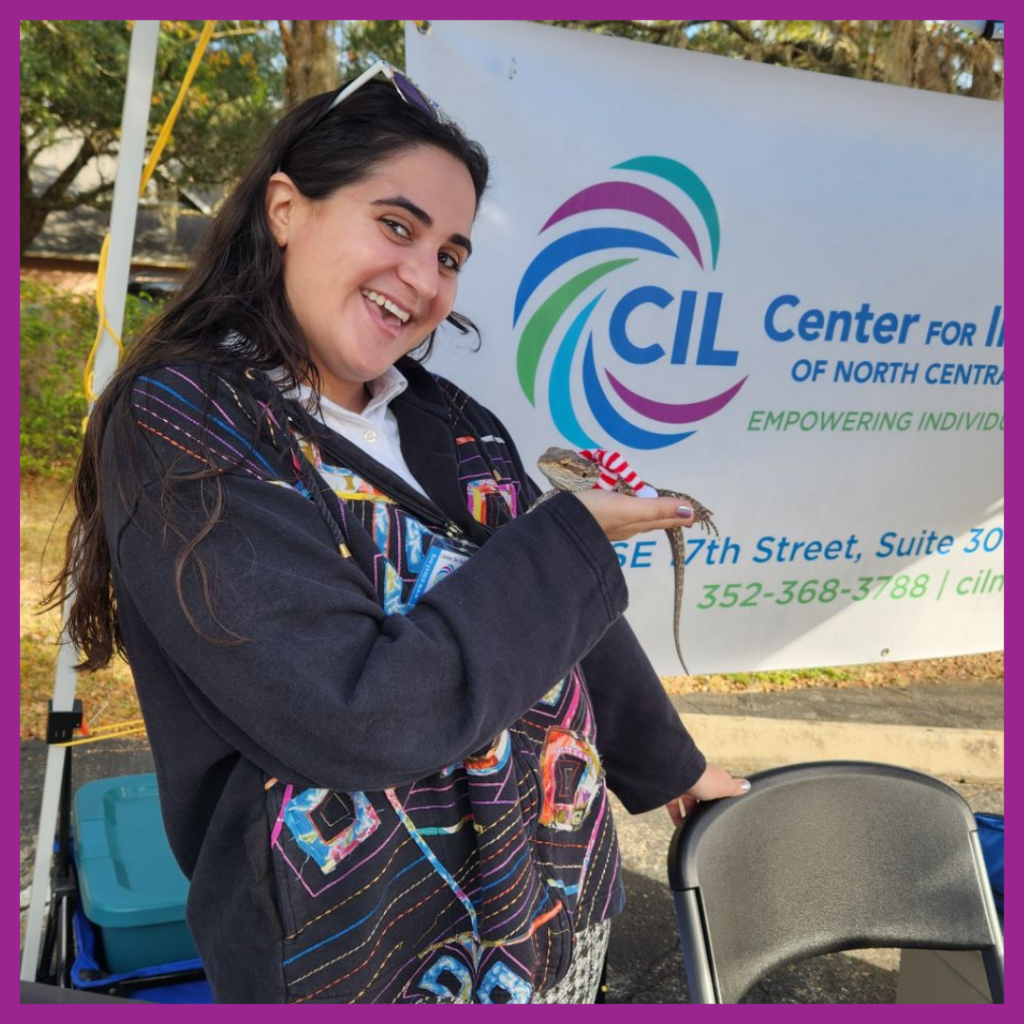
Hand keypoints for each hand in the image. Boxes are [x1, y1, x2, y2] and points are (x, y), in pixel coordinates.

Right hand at [570, 489, 696, 542]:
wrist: (557, 527)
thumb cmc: (594, 514)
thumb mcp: (628, 508)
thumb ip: (657, 508)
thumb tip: (690, 512)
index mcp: (636, 524)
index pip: (663, 519)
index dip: (679, 515)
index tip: (694, 514)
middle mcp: (625, 527)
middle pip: (650, 519)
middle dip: (664, 514)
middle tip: (679, 511)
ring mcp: (608, 525)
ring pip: (633, 518)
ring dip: (645, 512)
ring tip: (653, 508)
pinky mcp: (593, 520)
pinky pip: (615, 514)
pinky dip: (624, 508)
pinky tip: (619, 506)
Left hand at [666, 763, 750, 827]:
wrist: (679, 776)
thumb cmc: (704, 779)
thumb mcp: (725, 786)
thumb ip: (736, 788)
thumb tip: (748, 785)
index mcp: (714, 776)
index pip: (720, 785)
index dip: (723, 795)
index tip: (724, 807)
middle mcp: (699, 780)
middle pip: (704, 796)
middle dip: (705, 808)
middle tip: (709, 821)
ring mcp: (686, 786)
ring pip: (689, 803)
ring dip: (691, 815)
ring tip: (696, 827)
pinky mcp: (673, 793)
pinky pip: (675, 808)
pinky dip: (677, 818)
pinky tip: (681, 827)